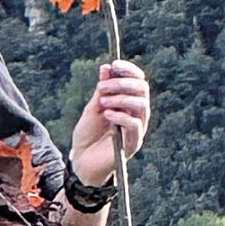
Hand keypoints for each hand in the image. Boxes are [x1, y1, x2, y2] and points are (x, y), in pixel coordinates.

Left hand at [69, 60, 150, 186]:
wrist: (81, 161)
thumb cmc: (88, 135)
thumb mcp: (92, 108)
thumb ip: (101, 90)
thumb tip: (106, 67)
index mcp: (129, 103)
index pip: (138, 81)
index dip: (129, 70)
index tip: (114, 64)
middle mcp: (137, 114)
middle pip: (142, 90)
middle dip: (123, 83)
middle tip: (103, 86)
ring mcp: (137, 129)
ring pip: (142, 106)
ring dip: (121, 99)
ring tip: (102, 102)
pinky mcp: (133, 144)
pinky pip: (135, 126)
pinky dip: (121, 116)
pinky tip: (107, 114)